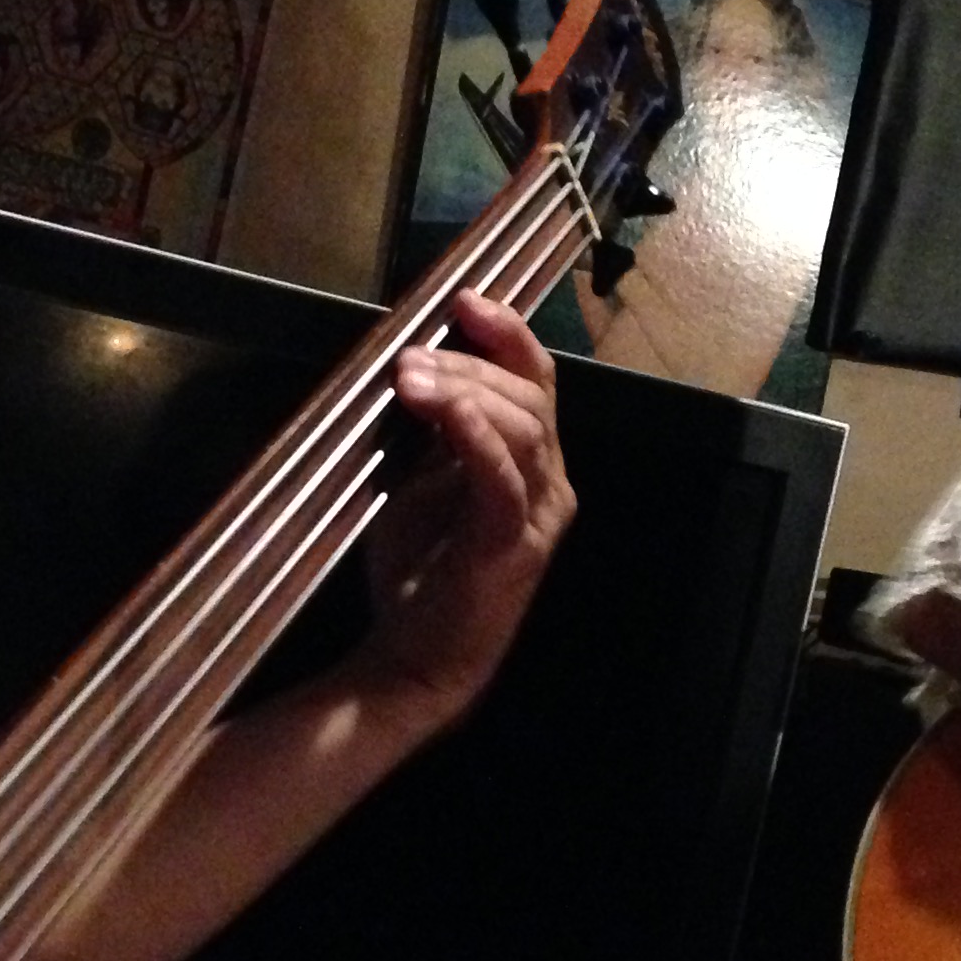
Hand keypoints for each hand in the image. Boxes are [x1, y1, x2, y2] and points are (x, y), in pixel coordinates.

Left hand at [360, 294, 575, 728]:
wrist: (414, 660)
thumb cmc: (419, 572)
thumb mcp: (422, 482)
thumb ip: (433, 429)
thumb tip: (414, 362)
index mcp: (531, 462)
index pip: (536, 378)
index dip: (506, 333)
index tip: (462, 300)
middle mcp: (550, 483)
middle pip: (530, 394)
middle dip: (470, 361)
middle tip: (410, 355)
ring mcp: (538, 515)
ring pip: (524, 426)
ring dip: (466, 390)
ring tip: (411, 379)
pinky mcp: (513, 546)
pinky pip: (503, 478)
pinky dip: (477, 436)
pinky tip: (447, 410)